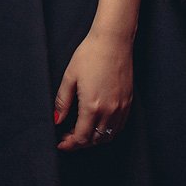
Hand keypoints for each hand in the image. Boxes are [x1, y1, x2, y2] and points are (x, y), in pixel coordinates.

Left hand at [53, 27, 132, 151]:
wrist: (113, 41)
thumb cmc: (89, 55)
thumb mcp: (69, 77)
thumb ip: (62, 102)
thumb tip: (57, 120)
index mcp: (92, 106)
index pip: (81, 137)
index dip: (70, 144)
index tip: (61, 143)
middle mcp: (109, 111)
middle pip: (95, 140)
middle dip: (80, 143)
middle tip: (67, 136)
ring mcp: (121, 107)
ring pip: (108, 136)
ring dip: (94, 139)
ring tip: (81, 131)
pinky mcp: (128, 102)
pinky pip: (119, 126)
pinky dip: (107, 131)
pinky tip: (97, 124)